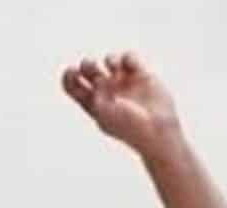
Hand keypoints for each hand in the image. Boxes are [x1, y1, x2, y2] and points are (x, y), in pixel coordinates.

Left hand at [61, 52, 181, 157]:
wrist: (157, 130)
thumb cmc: (128, 126)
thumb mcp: (101, 112)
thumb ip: (92, 92)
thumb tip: (98, 77)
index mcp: (93, 104)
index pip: (73, 86)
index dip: (69, 75)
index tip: (73, 71)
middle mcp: (107, 92)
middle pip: (88, 69)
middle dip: (87, 63)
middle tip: (91, 66)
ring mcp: (124, 84)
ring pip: (110, 60)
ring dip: (109, 58)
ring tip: (113, 65)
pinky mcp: (141, 76)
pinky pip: (130, 58)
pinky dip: (128, 57)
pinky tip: (130, 65)